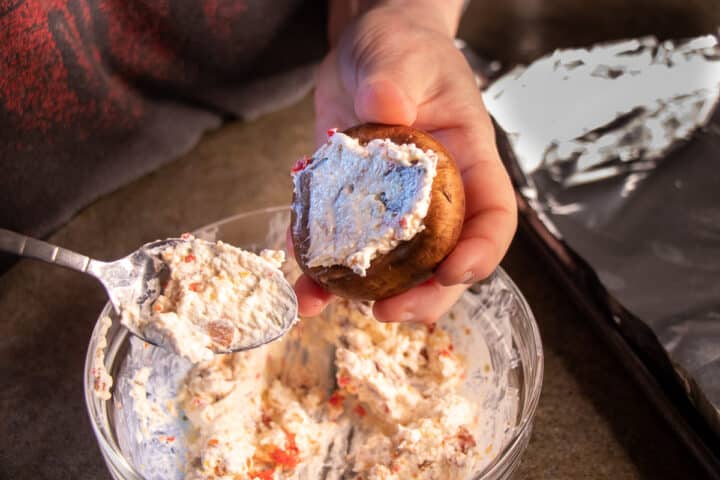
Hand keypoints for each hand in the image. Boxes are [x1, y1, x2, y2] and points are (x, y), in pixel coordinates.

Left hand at [295, 4, 516, 322]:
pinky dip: (321, 269)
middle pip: (445, 259)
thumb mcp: (401, 53)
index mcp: (467, 161)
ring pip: (395, 267)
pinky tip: (300, 282)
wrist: (366, 52)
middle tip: (386, 311)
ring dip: (365, 294)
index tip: (453, 273)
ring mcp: (394, 206)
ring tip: (325, 305)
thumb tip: (386, 108)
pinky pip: (344, 246)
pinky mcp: (354, 206)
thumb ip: (396, 78)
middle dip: (423, 295)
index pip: (493, 216)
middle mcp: (437, 195)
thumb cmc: (402, 47)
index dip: (482, 252)